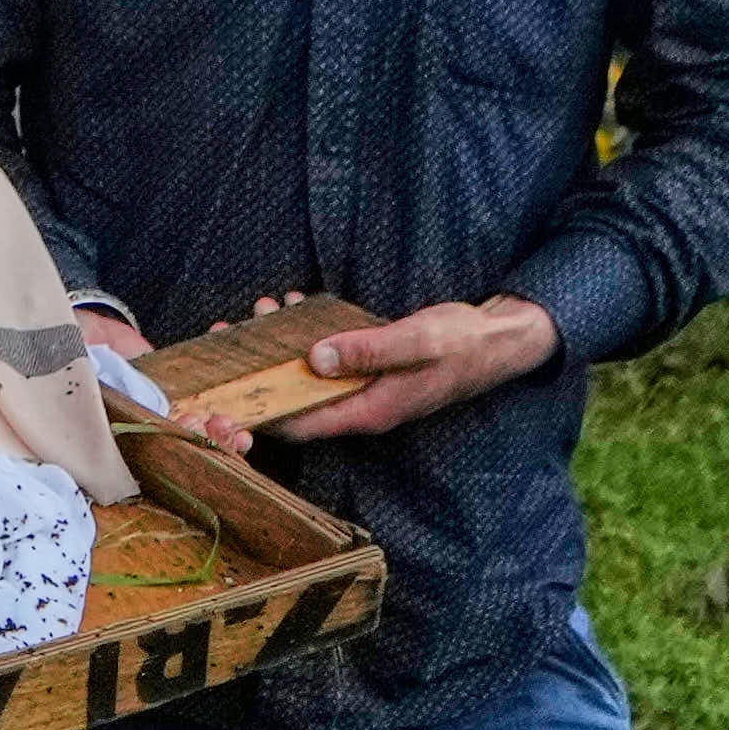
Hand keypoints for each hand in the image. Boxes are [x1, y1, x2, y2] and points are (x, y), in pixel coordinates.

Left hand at [241, 293, 566, 444]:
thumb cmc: (463, 343)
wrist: (499, 340)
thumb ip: (368, 350)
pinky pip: (331, 359)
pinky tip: (298, 304)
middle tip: (236, 330)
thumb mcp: (417, 341)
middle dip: (264, 369)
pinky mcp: (372, 369)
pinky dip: (310, 335)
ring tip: (266, 306)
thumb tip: (316, 357)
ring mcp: (367, 388)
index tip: (229, 389)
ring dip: (284, 344)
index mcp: (369, 411)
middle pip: (299, 398)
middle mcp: (362, 406)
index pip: (302, 425)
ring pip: (311, 375)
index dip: (263, 412)